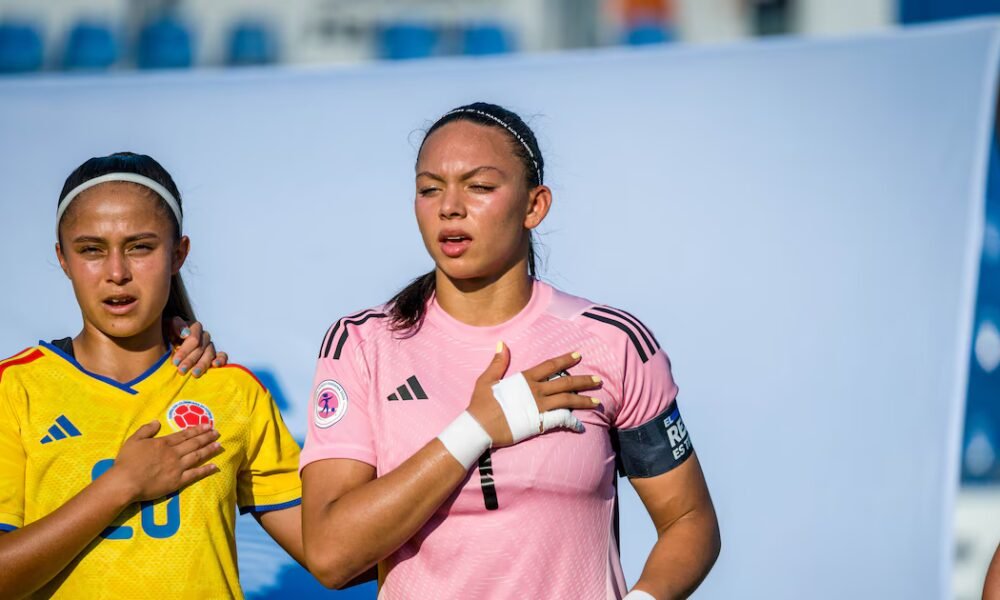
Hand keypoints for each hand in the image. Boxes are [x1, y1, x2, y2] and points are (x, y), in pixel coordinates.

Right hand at [106, 421, 222, 502]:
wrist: (125, 482)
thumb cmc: (127, 462)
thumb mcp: (133, 440)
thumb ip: (146, 430)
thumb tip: (157, 421)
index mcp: (164, 443)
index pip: (184, 435)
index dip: (197, 430)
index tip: (207, 426)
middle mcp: (173, 454)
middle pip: (194, 443)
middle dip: (207, 437)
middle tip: (217, 433)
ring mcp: (177, 467)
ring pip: (197, 456)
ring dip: (209, 450)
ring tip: (219, 445)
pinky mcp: (177, 481)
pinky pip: (194, 474)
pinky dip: (205, 470)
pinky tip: (214, 467)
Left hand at [168, 317, 227, 377]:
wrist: (169, 344)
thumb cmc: (168, 335)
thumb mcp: (167, 327)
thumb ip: (175, 326)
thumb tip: (185, 334)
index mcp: (194, 329)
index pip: (194, 338)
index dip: (185, 350)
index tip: (175, 362)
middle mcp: (204, 337)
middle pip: (200, 348)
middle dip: (190, 360)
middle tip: (181, 371)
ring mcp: (210, 346)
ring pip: (210, 353)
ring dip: (202, 364)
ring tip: (195, 374)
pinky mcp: (215, 355)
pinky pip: (222, 356)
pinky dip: (221, 360)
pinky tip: (215, 365)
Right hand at [467, 343, 601, 446]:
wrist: (477, 427)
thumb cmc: (480, 404)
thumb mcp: (486, 379)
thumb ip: (497, 363)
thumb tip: (502, 344)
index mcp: (524, 379)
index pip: (549, 365)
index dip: (565, 359)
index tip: (578, 355)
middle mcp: (535, 391)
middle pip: (565, 382)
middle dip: (583, 380)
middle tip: (598, 380)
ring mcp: (538, 407)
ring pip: (567, 400)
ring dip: (583, 400)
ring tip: (597, 400)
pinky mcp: (539, 423)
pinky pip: (561, 420)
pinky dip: (572, 422)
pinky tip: (581, 424)